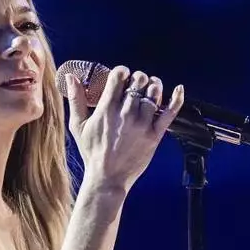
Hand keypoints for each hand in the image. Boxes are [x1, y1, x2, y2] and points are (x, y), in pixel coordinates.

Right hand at [65, 65, 184, 194]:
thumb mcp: (78, 126)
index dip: (122, 71)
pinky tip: (178, 89)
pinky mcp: (154, 135)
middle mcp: (126, 114)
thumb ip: (76, 99)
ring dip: (153, 85)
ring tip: (150, 88)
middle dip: (137, 78)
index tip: (121, 75)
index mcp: (107, 109)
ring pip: (154, 93)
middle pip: (139, 81)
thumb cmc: (92, 153)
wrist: (107, 178)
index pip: (119, 76)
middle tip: (136, 84)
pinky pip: (170, 112)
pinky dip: (176, 98)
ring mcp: (142, 124)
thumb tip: (70, 77)